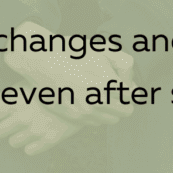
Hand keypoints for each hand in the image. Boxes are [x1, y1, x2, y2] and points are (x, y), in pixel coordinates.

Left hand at [0, 92, 81, 155]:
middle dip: (1, 127)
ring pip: (12, 142)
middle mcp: (22, 118)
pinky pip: (29, 150)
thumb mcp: (29, 83)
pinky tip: (37, 134)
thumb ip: (8, 93)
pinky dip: (31, 144)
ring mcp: (35, 130)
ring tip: (27, 125)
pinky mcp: (48, 140)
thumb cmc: (51, 86)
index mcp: (14, 101)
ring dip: (17, 135)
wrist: (83, 94)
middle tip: (10, 121)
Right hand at [3, 22, 136, 125]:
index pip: (131, 95)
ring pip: (111, 120)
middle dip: (124, 100)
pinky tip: (89, 100)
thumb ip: (122, 64)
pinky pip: (95, 122)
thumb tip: (131, 83)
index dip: (129, 86)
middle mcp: (96, 101)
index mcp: (106, 83)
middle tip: (116, 90)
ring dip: (111, 109)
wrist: (41, 61)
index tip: (122, 81)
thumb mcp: (100, 50)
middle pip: (125, 111)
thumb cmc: (70, 52)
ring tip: (101, 94)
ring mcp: (84, 111)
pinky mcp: (73, 117)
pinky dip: (97, 114)